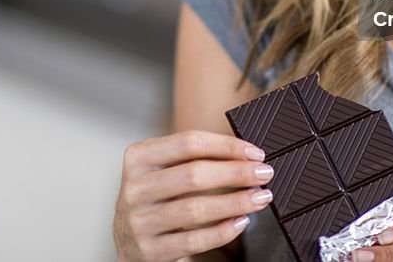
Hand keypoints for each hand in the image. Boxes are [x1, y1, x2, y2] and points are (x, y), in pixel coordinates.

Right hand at [113, 130, 274, 261]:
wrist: (128, 243)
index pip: (188, 142)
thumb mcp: (162, 171)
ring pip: (195, 209)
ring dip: (236, 202)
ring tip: (260, 198)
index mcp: (139, 157)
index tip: (255, 152)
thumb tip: (246, 152)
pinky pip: (193, 240)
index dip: (227, 146)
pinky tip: (241, 222)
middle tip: (264, 173)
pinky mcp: (149, 250)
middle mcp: (135, 188)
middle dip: (236, 173)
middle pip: (194, 174)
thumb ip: (192, 157)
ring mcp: (139, 221)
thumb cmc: (155, 199)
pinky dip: (222, 231)